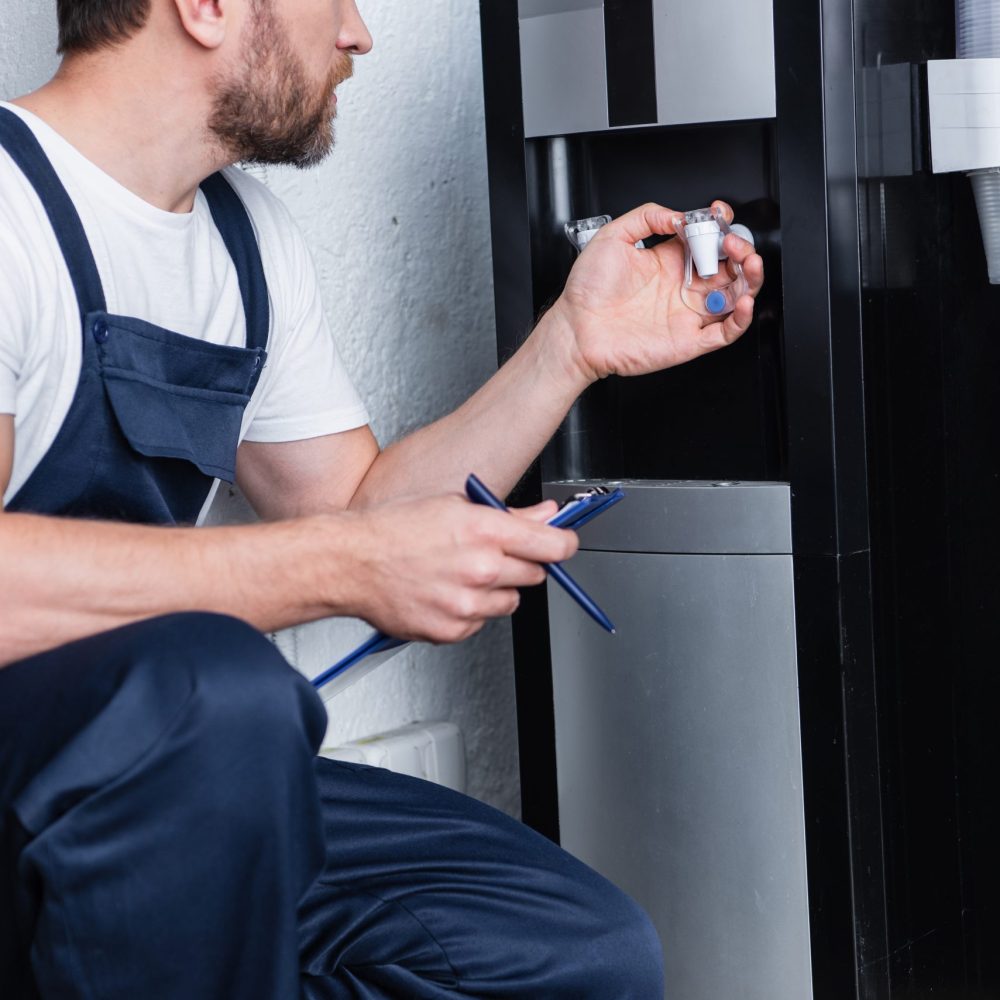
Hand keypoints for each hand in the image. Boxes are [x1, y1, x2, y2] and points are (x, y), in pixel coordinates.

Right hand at [340, 495, 574, 643]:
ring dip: (496, 590)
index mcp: (485, 530)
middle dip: (522, 565)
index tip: (563, 545)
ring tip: (461, 574)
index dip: (564, 544)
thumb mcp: (455, 505)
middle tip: (493, 555)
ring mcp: (467, 602)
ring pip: (510, 602)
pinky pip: (480, 622)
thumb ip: (510, 515)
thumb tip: (548, 515)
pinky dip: (470, 611)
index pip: (553, 546)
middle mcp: (480, 568)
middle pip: (535, 575)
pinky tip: (445, 592)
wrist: (351, 562)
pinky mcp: (452, 629)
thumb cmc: (395, 529)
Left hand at [552, 200, 763, 382]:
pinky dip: (741, 318)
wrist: (576, 329)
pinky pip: (726, 332)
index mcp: (669, 261)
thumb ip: (647, 216)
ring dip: (751, 279)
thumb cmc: (588, 290)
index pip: (709, 241)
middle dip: (741, 250)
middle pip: (730, 267)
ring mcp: (688, 313)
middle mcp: (682, 286)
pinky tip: (743, 302)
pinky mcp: (689, 340)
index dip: (721, 226)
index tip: (719, 214)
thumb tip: (680, 215)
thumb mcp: (613, 236)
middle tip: (734, 244)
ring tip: (749, 264)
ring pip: (736, 296)